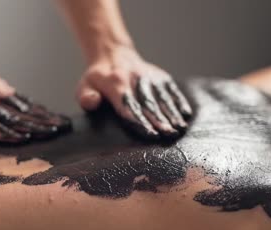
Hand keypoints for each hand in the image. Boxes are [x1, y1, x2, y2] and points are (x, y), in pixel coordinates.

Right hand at [0, 51, 70, 142]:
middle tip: (63, 128)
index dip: (44, 113)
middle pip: (23, 111)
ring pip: (11, 117)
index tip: (59, 121)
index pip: (25, 104)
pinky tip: (19, 138)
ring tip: (50, 133)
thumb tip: (12, 109)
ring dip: (31, 127)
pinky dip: (4, 132)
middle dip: (45, 120)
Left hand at [77, 46, 191, 138]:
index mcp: (115, 83)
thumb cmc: (98, 79)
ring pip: (162, 97)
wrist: (114, 55)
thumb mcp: (84, 86)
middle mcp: (135, 79)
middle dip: (159, 120)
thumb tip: (92, 101)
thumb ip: (86, 97)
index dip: (139, 121)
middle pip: (148, 103)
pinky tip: (185, 114)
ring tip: (179, 128)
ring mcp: (150, 77)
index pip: (128, 106)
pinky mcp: (160, 76)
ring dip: (171, 113)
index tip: (149, 133)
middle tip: (168, 134)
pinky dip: (179, 101)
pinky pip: (171, 90)